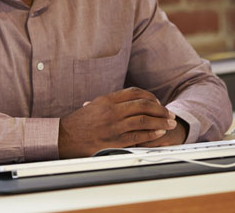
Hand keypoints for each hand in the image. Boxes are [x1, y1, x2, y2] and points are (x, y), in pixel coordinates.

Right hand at [57, 87, 176, 157]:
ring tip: (170, 124)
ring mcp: (114, 126)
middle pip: (143, 105)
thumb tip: (127, 99)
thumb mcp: (94, 105)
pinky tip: (159, 133)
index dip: (150, 97)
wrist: (64, 136)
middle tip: (170, 114)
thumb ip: (111, 101)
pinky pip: (137, 136)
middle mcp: (112, 110)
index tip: (158, 102)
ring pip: (144, 120)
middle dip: (160, 109)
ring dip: (160, 121)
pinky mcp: (114, 141)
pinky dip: (151, 134)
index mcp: (108, 99)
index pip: (135, 93)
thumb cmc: (79, 122)